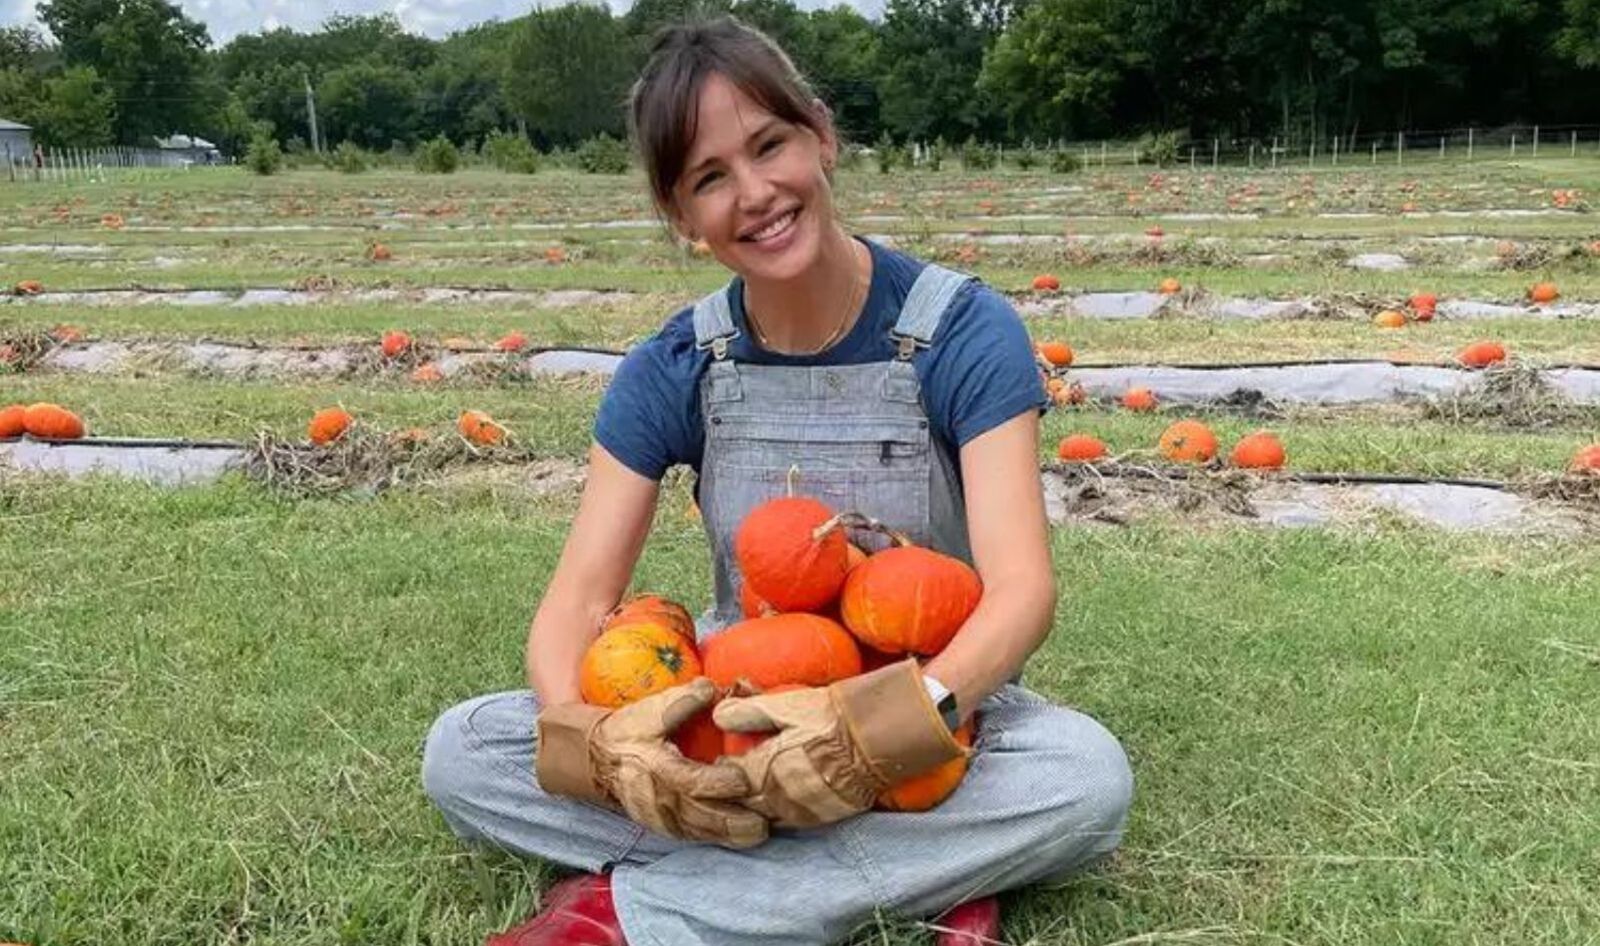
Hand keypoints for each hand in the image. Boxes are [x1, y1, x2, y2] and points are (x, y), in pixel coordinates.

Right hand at [536, 678, 768, 848]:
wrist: (598, 759)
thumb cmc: (629, 732)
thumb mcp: (650, 711)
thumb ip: (682, 701)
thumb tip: (712, 689)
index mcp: (658, 770)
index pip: (692, 781)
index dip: (719, 783)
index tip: (744, 779)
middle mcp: (660, 800)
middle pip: (701, 817)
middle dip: (733, 823)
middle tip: (764, 824)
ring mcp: (662, 817)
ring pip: (700, 831)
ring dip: (730, 835)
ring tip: (761, 833)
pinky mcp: (665, 825)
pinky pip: (694, 835)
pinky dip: (717, 837)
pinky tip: (741, 836)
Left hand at [712, 659, 967, 829]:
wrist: (877, 738)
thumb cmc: (829, 717)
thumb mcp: (786, 706)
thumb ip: (749, 712)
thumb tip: (717, 715)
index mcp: (765, 769)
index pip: (729, 779)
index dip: (721, 770)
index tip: (718, 761)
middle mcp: (779, 797)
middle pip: (744, 802)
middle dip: (735, 792)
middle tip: (732, 777)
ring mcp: (800, 811)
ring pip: (765, 816)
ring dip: (756, 804)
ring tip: (757, 787)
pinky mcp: (820, 818)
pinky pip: (788, 822)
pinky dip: (778, 811)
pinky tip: (779, 798)